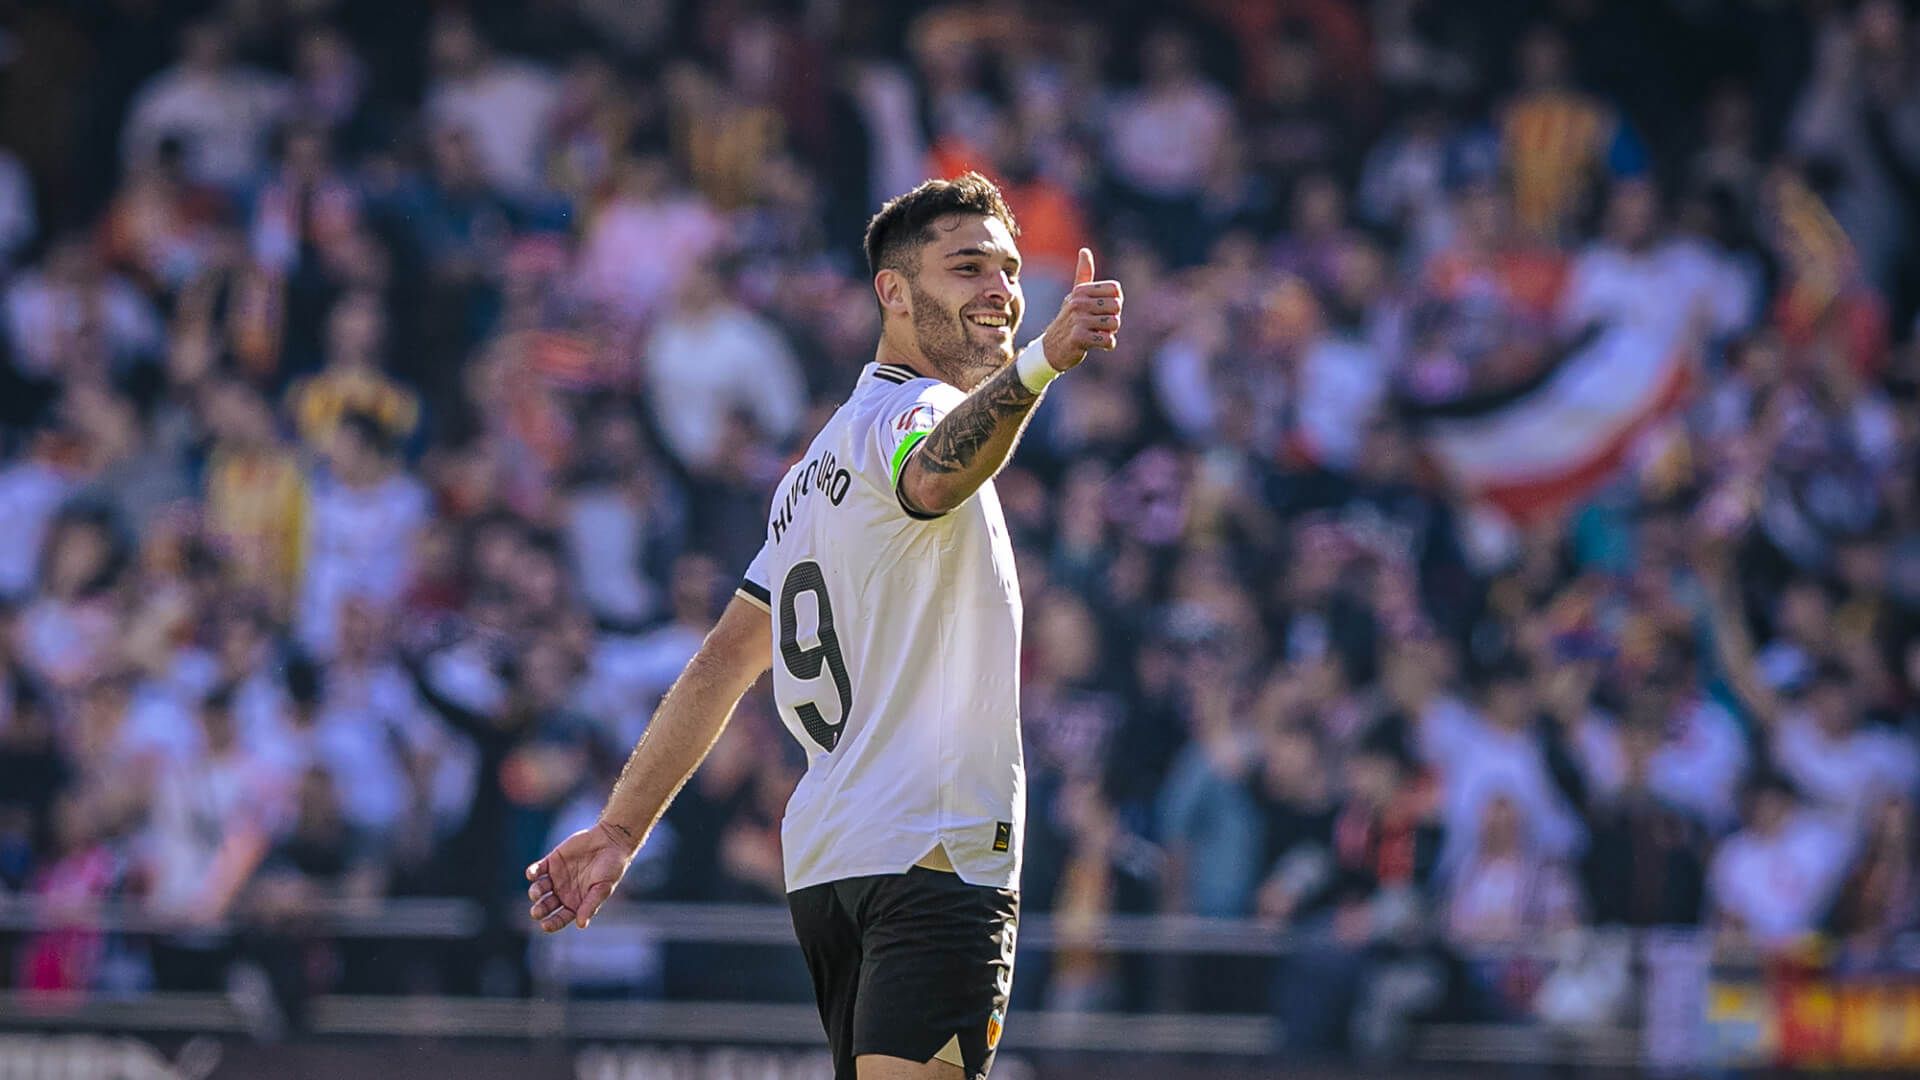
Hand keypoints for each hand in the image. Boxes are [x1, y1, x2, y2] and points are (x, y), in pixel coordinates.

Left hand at [525, 821, 635, 931]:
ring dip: (535, 892)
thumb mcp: (603, 888)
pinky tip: (532, 874)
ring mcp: (556, 877)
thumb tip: (582, 925)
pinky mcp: (552, 861)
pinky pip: (537, 870)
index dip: (552, 923)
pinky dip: (532, 872)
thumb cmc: (611, 867)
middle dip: (540, 910)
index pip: (560, 918)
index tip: (545, 925)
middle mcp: (564, 892)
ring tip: (537, 893)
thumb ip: (591, 904)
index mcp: (576, 902)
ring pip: (539, 889)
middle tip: (536, 912)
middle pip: (546, 906)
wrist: (610, 840)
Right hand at [1040, 248, 1122, 371]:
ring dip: (1110, 333)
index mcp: (1081, 290)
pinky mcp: (1079, 337)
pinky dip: (1108, 345)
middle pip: (1117, 306)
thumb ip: (1083, 274)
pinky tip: (1098, 344)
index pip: (1115, 290)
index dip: (1115, 302)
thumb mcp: (1075, 295)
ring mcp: (1078, 319)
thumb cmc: (1069, 319)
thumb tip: (1084, 250)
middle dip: (1113, 319)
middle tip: (1099, 325)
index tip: (1103, 310)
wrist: (1052, 349)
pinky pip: (1108, 340)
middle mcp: (1078, 302)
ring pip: (1114, 324)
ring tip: (1097, 334)